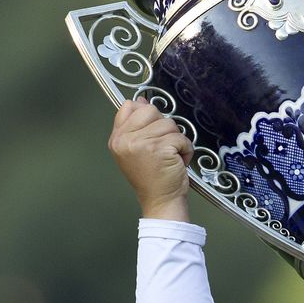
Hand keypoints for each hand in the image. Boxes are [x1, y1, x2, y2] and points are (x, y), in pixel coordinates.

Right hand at [108, 99, 193, 220]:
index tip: (152, 135)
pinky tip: (178, 161)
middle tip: (162, 148)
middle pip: (151, 110)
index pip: (129, 107)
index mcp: (117, 139)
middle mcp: (125, 140)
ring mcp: (141, 143)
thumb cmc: (152, 177)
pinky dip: (186, 149)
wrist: (160, 201)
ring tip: (170, 157)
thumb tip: (141, 101)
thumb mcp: (135, 150)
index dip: (146, 116)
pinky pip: (181, 137)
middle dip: (163, 127)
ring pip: (169, 123)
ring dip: (176, 140)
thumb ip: (136, 125)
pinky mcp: (160, 148)